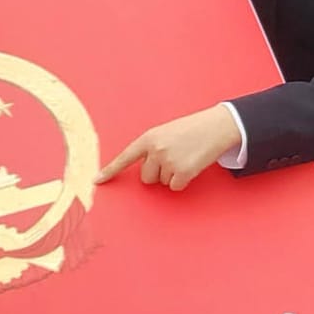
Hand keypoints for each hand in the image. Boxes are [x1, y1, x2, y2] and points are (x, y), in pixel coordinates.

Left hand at [96, 104, 241, 191]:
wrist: (216, 126)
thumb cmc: (192, 129)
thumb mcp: (166, 132)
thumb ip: (152, 147)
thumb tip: (146, 170)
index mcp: (149, 137)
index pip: (125, 157)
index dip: (110, 171)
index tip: (96, 181)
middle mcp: (156, 150)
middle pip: (146, 177)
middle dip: (158, 172)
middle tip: (174, 158)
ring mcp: (169, 161)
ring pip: (162, 182)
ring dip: (172, 175)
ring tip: (185, 158)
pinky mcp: (182, 172)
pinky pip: (175, 186)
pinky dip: (183, 181)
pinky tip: (191, 166)